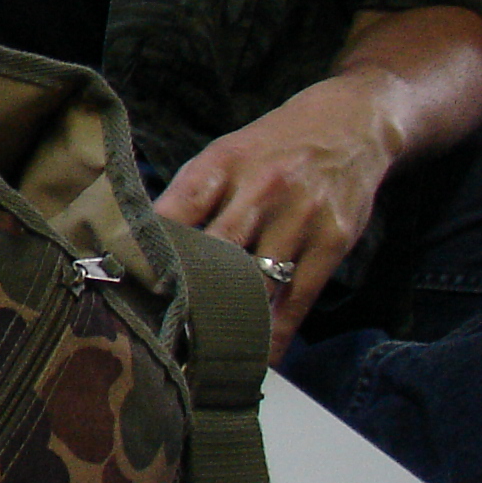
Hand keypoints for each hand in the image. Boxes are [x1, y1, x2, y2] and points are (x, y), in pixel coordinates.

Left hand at [153, 70, 402, 359]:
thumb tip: (143, 247)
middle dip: (189, 296)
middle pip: (216, 253)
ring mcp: (299, 217)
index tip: (130, 294)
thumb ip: (188, 198)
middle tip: (162, 339)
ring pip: (259, 283)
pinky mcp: (332, 241)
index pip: (175, 214)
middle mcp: (259, 189)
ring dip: (232, 322)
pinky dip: (277, 332)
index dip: (151, 254)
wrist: (350, 124)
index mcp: (219, 165)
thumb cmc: (270, 147)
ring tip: (202, 359)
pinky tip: (258, 356)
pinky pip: (299, 298)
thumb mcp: (222, 156)